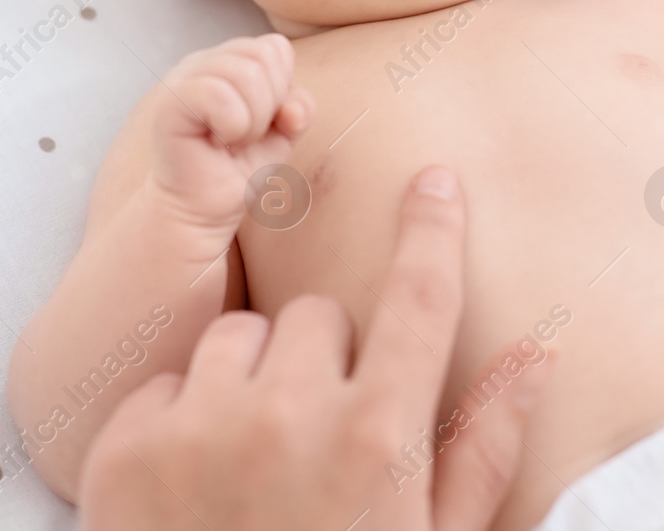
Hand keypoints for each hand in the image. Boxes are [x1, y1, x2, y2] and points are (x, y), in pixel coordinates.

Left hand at [77, 166, 546, 530]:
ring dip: (254, 377)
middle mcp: (289, 417)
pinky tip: (196, 481)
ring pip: (240, 335)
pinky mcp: (125, 449)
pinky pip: (167, 378)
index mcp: (378, 440)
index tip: (435, 181)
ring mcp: (199, 429)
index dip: (434, 230)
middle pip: (321, 315)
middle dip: (330, 356)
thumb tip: (538, 354)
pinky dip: (183, 414)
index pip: (419, 298)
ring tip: (256, 457)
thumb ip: (485, 447)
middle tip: (324, 431)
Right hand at [149, 33, 313, 232]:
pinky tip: (217, 144)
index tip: (265, 122)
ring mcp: (183, 79)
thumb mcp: (283, 132)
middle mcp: (203, 61)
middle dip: (270, 104)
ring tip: (231, 141)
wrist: (203, 209)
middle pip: (266, 54)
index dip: (284, 88)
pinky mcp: (170, 104)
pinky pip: (219, 94)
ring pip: (247, 73)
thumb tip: (291, 110)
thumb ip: (298, 107)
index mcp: (228, 60)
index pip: (276, 47)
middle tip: (245, 135)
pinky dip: (233, 126)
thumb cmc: (239, 167)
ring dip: (252, 121)